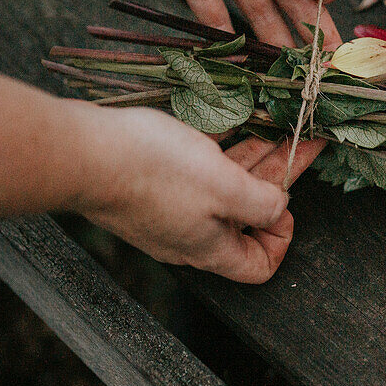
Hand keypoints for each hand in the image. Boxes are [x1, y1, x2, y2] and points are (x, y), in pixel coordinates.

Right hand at [74, 105, 294, 282]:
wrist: (82, 153)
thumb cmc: (153, 171)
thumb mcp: (224, 187)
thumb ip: (260, 203)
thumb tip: (279, 208)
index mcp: (211, 248)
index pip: (259, 267)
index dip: (282, 239)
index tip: (286, 203)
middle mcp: (191, 235)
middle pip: (247, 215)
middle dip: (277, 176)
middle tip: (303, 139)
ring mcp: (169, 209)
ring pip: (223, 187)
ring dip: (253, 155)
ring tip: (277, 120)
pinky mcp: (152, 183)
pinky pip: (197, 170)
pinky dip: (219, 148)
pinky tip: (233, 119)